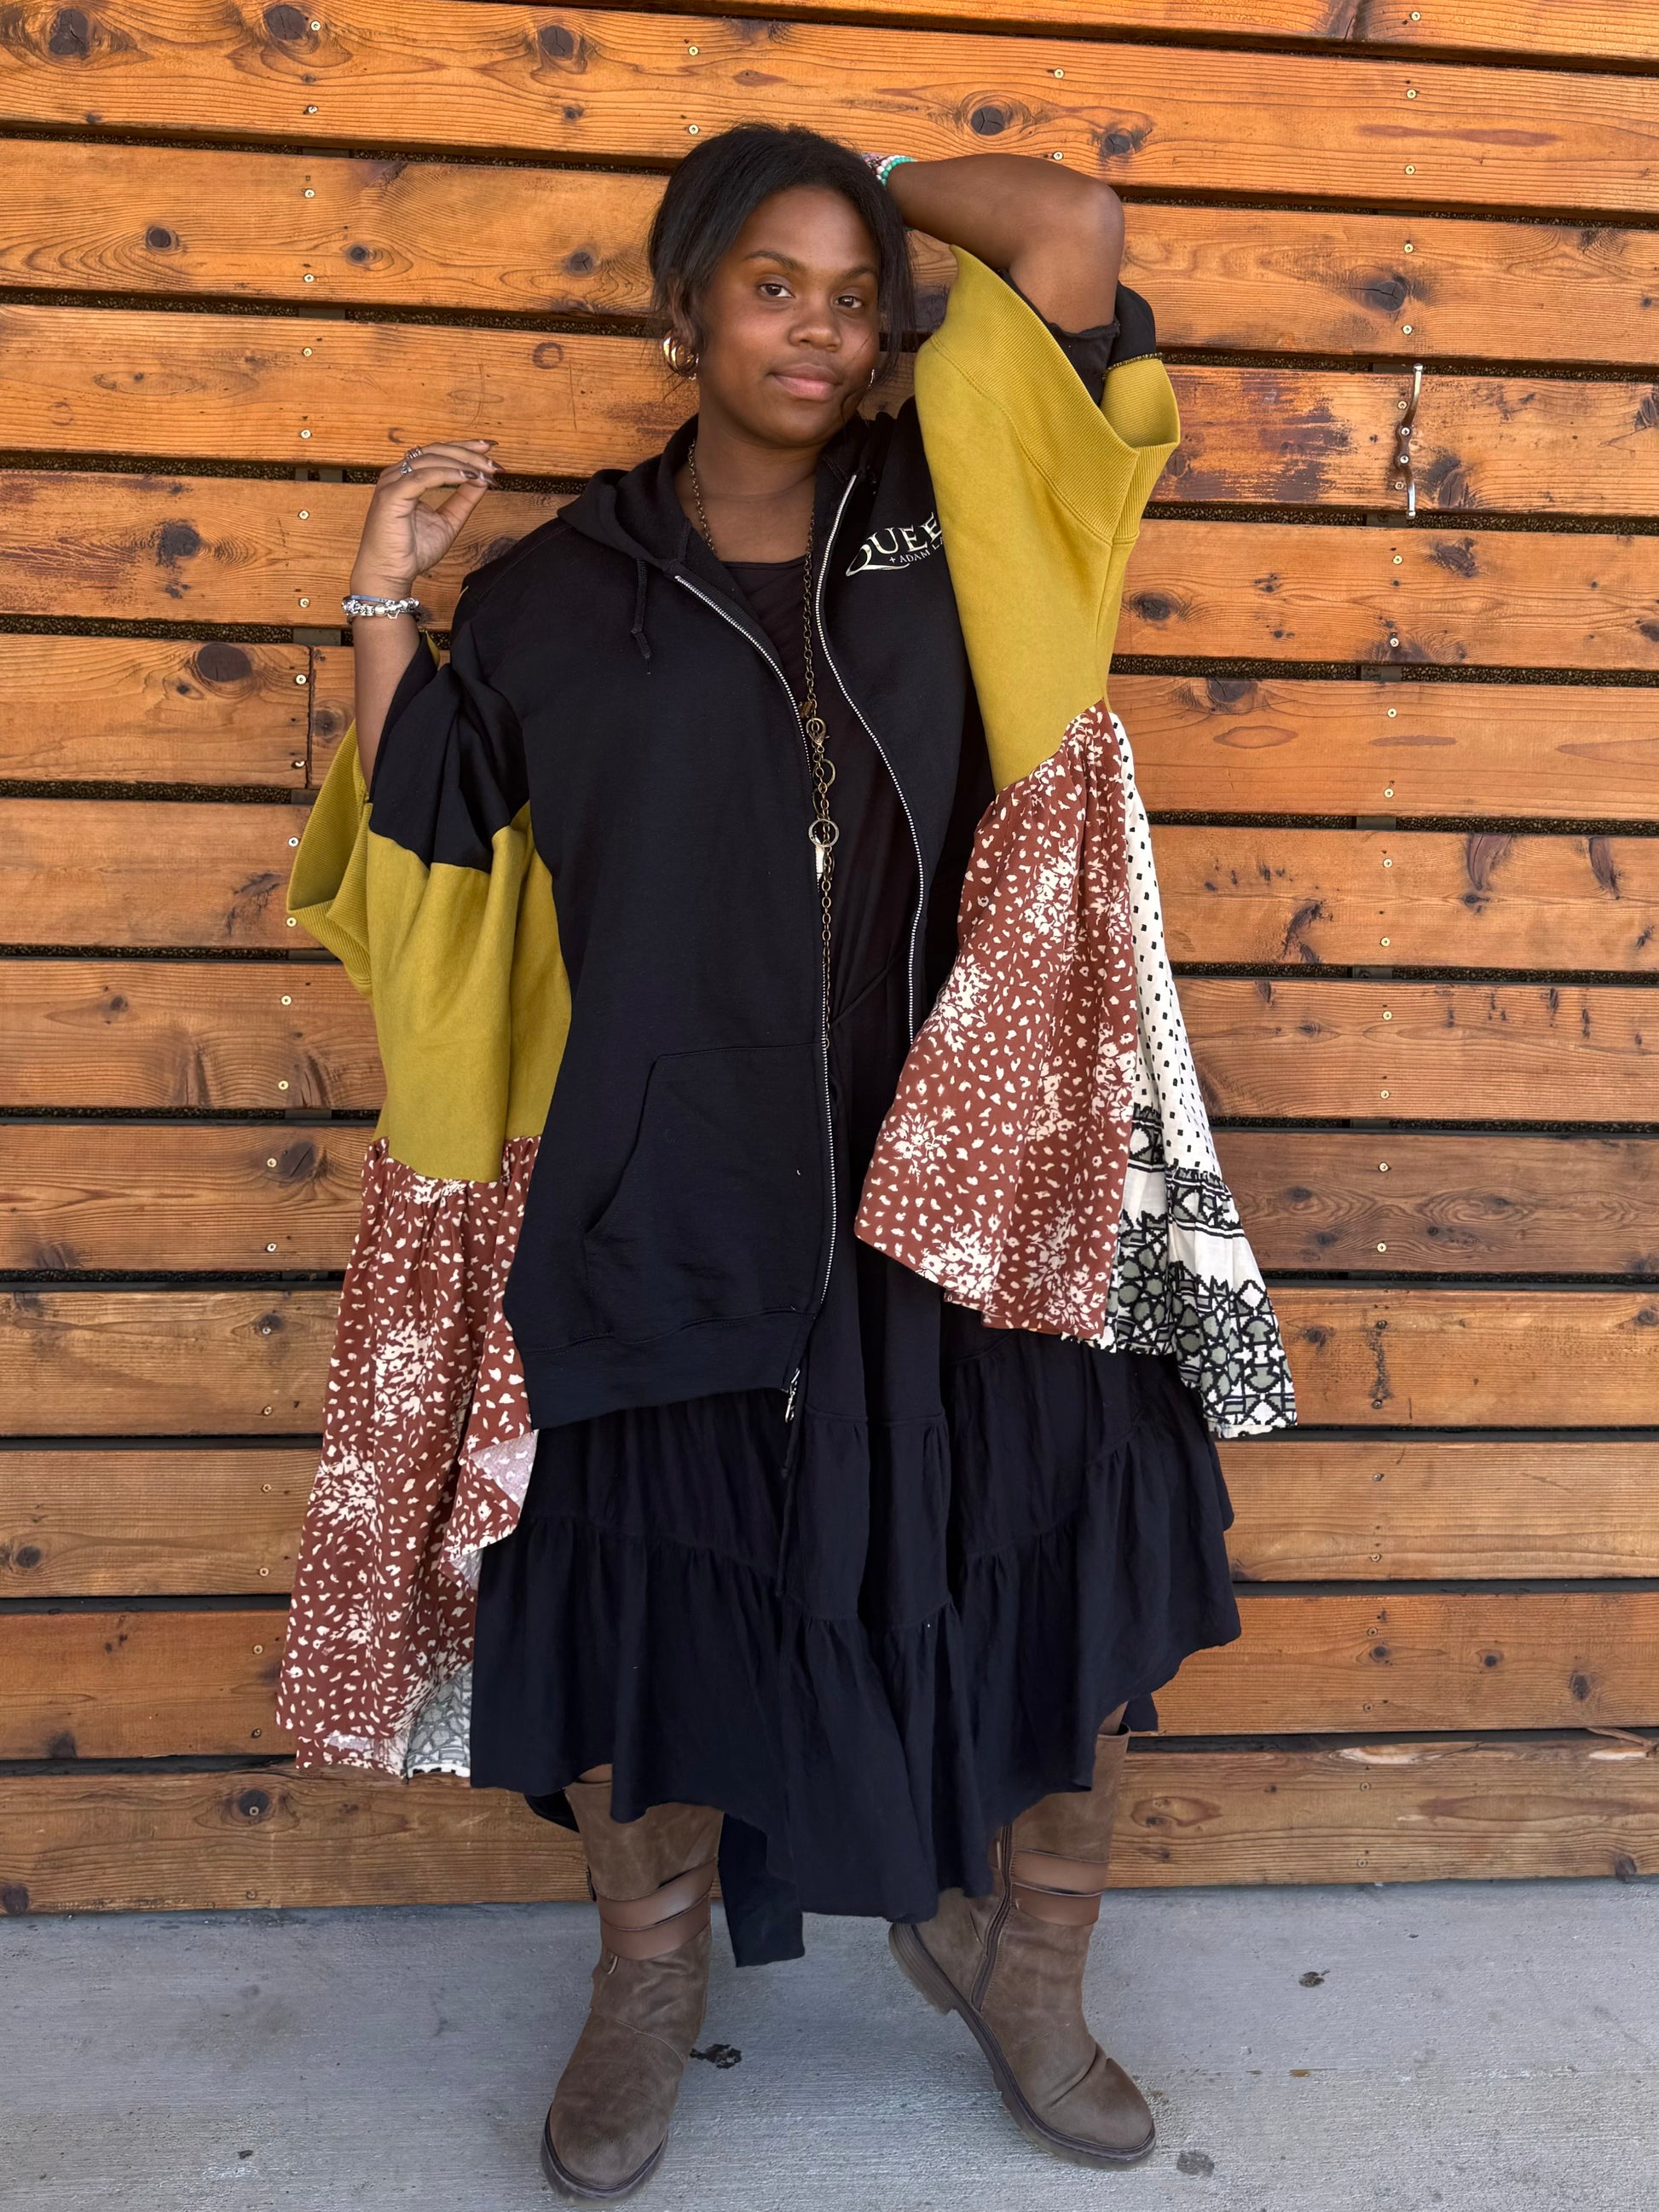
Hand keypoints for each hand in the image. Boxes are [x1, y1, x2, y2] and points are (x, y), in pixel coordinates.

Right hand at [350, 438, 499, 595]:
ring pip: (431, 460)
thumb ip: (464, 500)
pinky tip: (468, 477)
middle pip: (436, 451)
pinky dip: (448, 474)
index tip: (489, 449)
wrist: (389, 574)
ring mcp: (392, 483)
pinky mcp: (391, 495)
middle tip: (493, 462)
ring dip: (463, 463)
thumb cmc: (411, 552)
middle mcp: (397, 475)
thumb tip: (483, 480)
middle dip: (468, 453)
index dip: (464, 448)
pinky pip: (423, 477)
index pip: (437, 452)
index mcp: (407, 478)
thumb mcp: (448, 521)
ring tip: (486, 472)